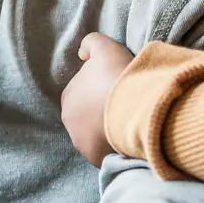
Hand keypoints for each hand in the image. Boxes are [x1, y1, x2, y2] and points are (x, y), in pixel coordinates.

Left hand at [61, 32, 134, 163]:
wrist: (135, 109)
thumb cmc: (117, 77)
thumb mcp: (104, 47)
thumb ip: (91, 43)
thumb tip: (83, 53)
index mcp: (68, 98)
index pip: (83, 92)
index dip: (101, 88)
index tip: (118, 87)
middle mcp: (70, 123)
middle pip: (89, 115)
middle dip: (103, 111)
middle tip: (125, 105)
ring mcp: (83, 144)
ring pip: (97, 134)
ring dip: (109, 129)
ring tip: (129, 122)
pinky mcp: (98, 159)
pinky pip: (106, 151)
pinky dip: (115, 146)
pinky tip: (130, 138)